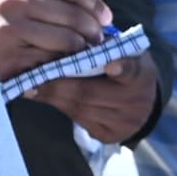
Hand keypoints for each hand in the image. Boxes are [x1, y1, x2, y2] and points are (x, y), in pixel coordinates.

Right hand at [0, 0, 114, 79]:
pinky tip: (59, 67)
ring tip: (78, 55)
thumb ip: (57, 0)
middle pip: (75, 15)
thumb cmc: (0, 24)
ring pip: (69, 40)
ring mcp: (12, 28)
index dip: (95, 4)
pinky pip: (53, 62)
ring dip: (80, 52)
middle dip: (94, 33)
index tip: (105, 19)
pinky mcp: (12, 55)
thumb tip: (103, 16)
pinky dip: (62, 66)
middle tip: (97, 43)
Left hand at [27, 52, 156, 141]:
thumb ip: (106, 49)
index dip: (122, 68)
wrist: (144, 104)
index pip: (132, 71)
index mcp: (141, 76)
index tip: (110, 64)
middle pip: (91, 94)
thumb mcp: (125, 55)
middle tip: (35, 76)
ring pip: (80, 110)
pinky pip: (80, 121)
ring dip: (53, 98)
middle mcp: (135, 102)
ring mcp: (123, 122)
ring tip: (32, 87)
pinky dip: (61, 108)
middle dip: (59, 85)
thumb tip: (69, 40)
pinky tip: (47, 98)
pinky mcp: (110, 135)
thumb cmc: (127, 70)